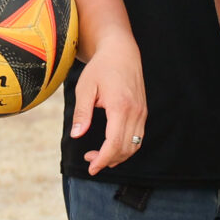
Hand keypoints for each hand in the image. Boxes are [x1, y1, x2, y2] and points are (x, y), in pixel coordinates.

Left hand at [72, 29, 147, 172]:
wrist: (121, 51)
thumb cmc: (101, 68)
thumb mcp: (85, 88)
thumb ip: (82, 113)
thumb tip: (76, 135)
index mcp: (120, 107)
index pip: (114, 143)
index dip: (102, 159)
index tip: (91, 168)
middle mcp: (135, 112)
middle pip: (125, 148)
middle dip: (107, 160)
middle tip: (89, 160)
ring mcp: (142, 112)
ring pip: (134, 145)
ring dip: (118, 156)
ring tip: (98, 155)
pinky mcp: (143, 112)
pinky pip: (138, 137)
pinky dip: (125, 147)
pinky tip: (111, 146)